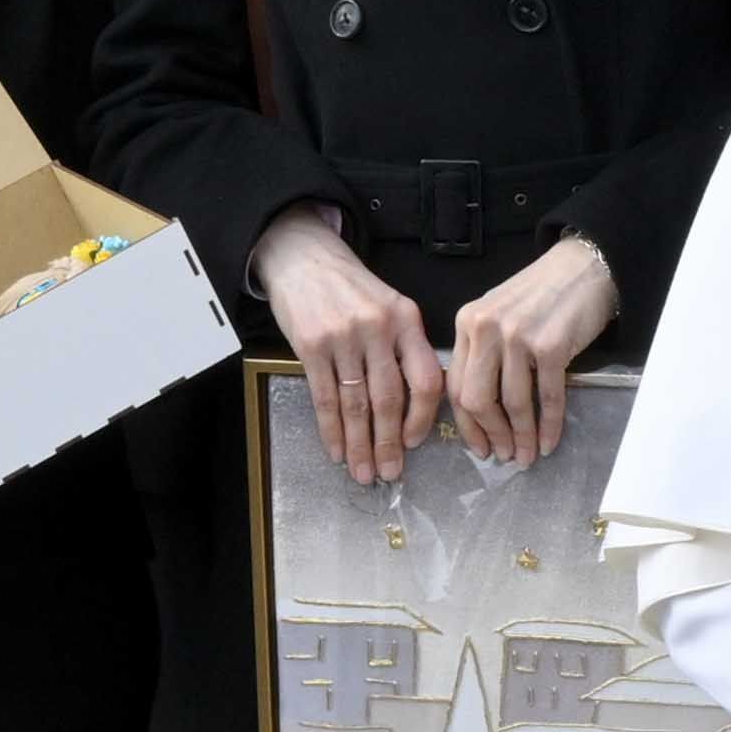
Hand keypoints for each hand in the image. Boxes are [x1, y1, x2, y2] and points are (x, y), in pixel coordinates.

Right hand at [260, 209, 443, 485]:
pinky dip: (330, 428)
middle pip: (389, 399)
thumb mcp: (391, 307)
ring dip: (359, 444)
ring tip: (362, 472)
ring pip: (356, 404)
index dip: (422, 417)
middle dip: (390, 443)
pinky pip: (324, 397)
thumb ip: (406, 348)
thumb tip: (416, 406)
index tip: (416, 443)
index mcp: (407, 321)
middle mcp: (378, 329)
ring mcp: (343, 337)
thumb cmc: (352, 289)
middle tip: (390, 473)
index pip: (425, 379)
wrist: (305, 258)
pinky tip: (335, 449)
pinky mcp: (310, 345)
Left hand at [443, 235, 619, 465]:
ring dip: (521, 437)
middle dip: (491, 435)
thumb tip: (483, 410)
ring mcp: (518, 337)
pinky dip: (548, 425)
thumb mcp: (499, 316)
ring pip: (511, 403)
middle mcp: (485, 329)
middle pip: (476, 399)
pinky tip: (549, 442)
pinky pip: (546, 397)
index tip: (480, 447)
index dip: (467, 424)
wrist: (583, 266)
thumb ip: (484, 352)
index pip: (454, 385)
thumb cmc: (543, 294)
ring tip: (527, 456)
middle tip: (504, 456)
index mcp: (467, 323)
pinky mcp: (551, 345)